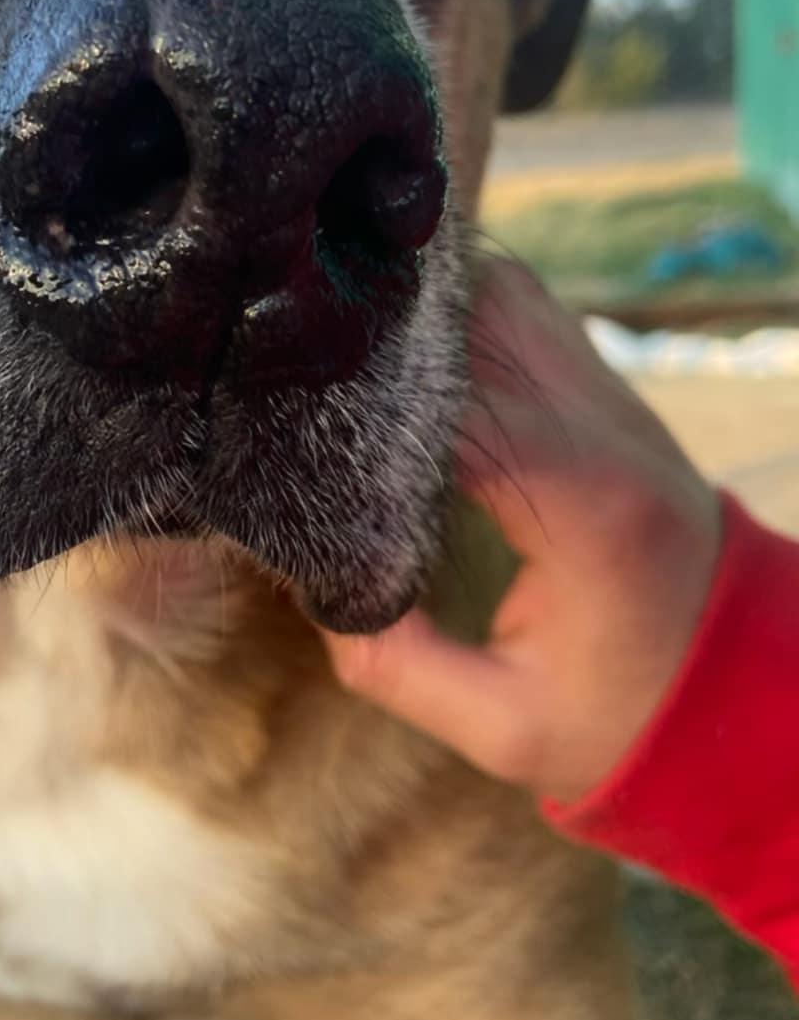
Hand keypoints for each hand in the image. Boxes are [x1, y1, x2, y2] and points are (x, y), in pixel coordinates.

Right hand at [321, 258, 723, 804]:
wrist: (727, 678)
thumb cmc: (616, 709)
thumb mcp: (503, 727)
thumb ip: (398, 667)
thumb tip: (310, 583)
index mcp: (593, 505)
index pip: (467, 410)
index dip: (372, 403)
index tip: (293, 425)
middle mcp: (610, 429)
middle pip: (485, 320)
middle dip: (385, 335)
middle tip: (295, 365)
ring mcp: (613, 395)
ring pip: (505, 292)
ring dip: (419, 308)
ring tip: (337, 343)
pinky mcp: (600, 386)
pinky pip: (520, 307)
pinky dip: (451, 310)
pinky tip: (391, 338)